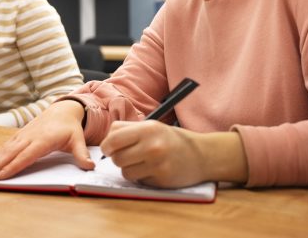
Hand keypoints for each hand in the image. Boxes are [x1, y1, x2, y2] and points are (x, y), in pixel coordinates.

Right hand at [0, 100, 93, 179]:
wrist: (63, 110)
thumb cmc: (69, 127)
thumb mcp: (78, 139)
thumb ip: (81, 154)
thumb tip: (90, 166)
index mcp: (43, 139)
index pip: (26, 155)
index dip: (13, 166)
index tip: (1, 176)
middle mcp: (30, 136)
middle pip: (11, 153)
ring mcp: (24, 134)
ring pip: (6, 148)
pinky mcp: (20, 134)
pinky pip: (6, 145)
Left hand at [100, 121, 248, 187]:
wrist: (202, 155)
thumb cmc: (172, 139)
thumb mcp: (152, 126)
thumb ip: (128, 130)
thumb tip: (106, 142)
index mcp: (147, 129)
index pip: (113, 139)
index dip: (107, 145)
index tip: (109, 148)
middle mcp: (152, 146)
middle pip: (117, 158)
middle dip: (118, 158)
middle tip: (128, 155)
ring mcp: (157, 165)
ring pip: (125, 172)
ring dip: (130, 169)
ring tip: (142, 163)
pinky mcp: (161, 180)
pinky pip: (139, 181)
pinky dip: (142, 177)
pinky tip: (154, 170)